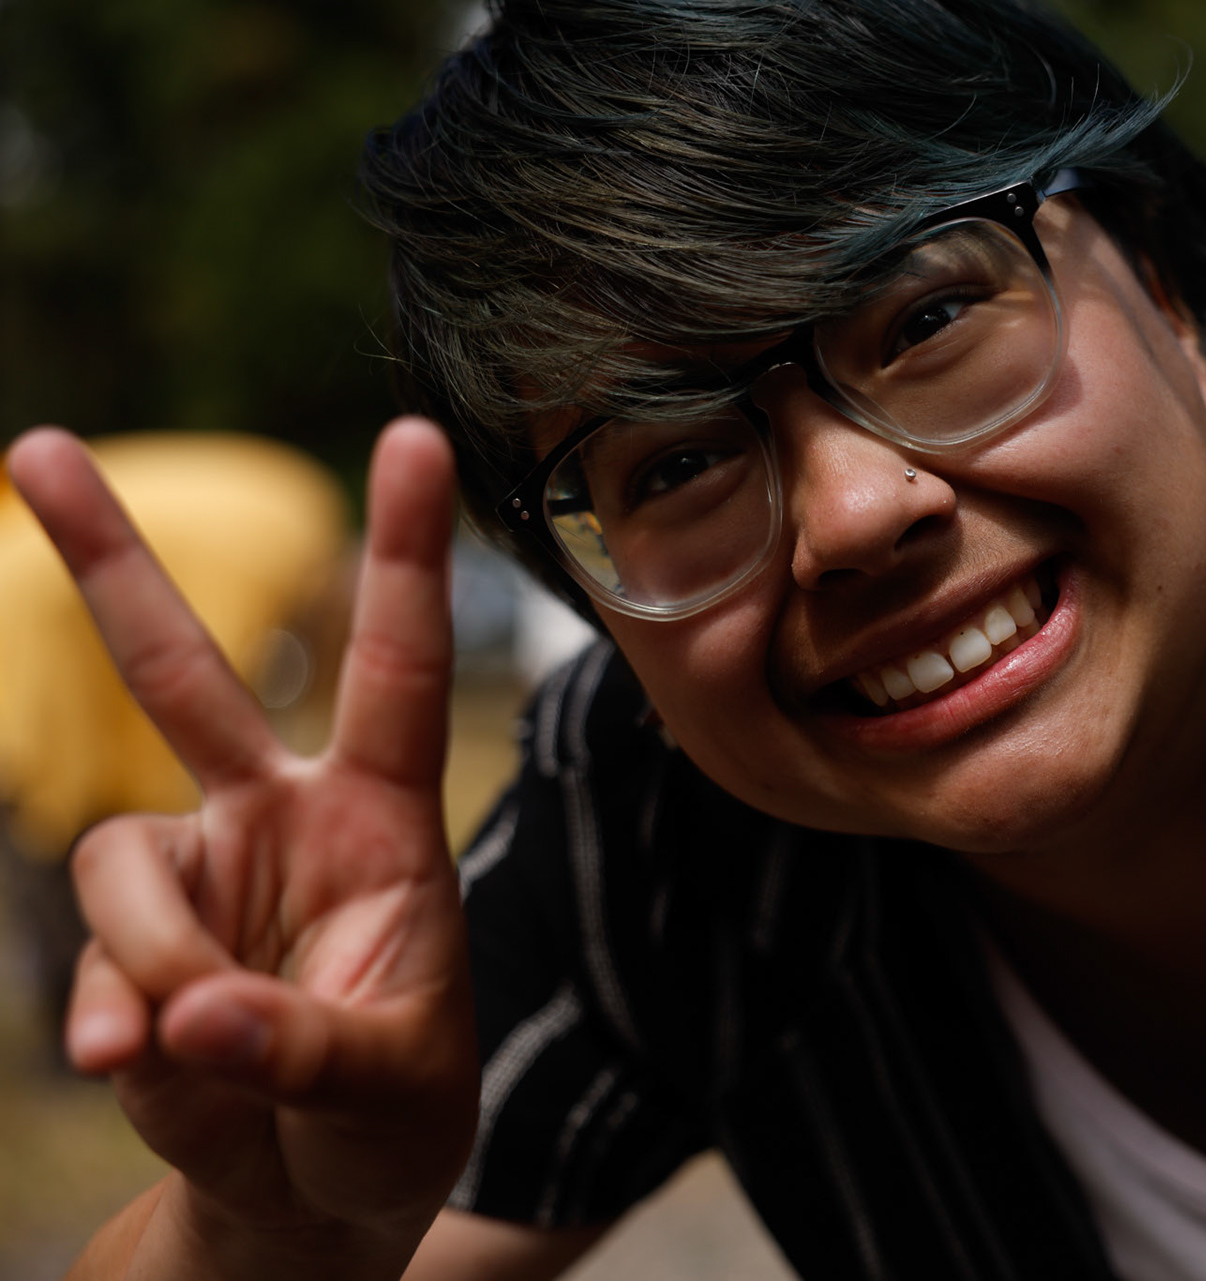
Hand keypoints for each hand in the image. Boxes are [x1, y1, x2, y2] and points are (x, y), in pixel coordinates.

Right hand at [6, 420, 474, 1272]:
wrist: (317, 1190)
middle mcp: (279, 817)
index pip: (398, 666)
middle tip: (33, 447)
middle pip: (183, 674)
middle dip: (107, 563)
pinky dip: (122, 1028)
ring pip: (123, 867)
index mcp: (384, 817)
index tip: (414, 435)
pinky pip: (98, 966)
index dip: (405, 554)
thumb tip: (173, 1017)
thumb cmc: (392, 1116)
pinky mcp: (130, 946)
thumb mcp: (391, 1088)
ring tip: (212, 1048)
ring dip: (160, 966)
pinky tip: (166, 1070)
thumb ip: (299, 1050)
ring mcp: (194, 875)